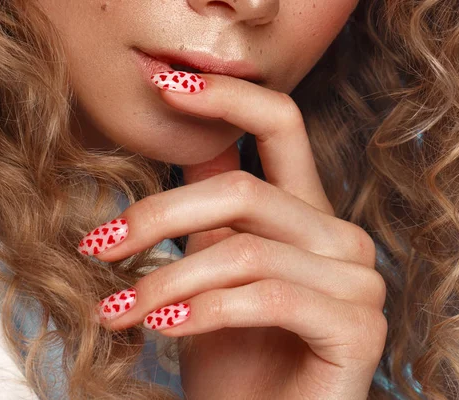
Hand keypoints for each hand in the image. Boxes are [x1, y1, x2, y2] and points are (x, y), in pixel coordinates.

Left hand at [86, 73, 386, 398]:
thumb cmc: (227, 356)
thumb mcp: (205, 271)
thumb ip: (206, 210)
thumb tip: (186, 140)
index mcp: (303, 213)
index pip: (280, 123)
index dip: (226, 97)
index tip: (164, 84)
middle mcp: (339, 236)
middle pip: (243, 191)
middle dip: (158, 217)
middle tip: (99, 247)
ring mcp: (358, 280)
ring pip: (244, 250)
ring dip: (165, 282)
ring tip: (115, 309)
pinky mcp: (359, 327)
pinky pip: (267, 297)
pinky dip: (204, 313)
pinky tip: (162, 329)